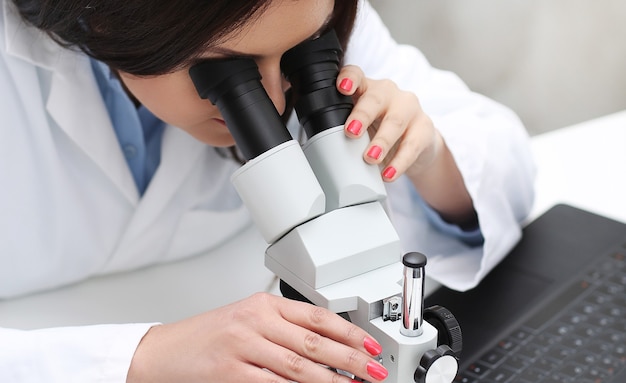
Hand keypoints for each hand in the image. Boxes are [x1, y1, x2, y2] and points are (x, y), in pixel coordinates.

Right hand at [127, 293, 387, 382]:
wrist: (163, 352)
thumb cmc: (207, 336)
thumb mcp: (247, 319)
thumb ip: (283, 327)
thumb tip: (327, 346)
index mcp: (263, 304)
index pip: (316, 316)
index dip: (348, 332)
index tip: (370, 346)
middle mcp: (254, 322)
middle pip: (313, 342)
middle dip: (350, 359)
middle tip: (374, 371)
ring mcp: (242, 347)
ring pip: (298, 366)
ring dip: (331, 380)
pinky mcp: (230, 373)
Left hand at [337, 66, 475, 226]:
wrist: (416, 144)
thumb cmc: (380, 131)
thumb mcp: (361, 126)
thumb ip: (343, 128)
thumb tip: (320, 150)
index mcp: (367, 89)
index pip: (356, 75)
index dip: (349, 79)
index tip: (341, 88)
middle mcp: (389, 93)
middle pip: (375, 99)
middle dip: (362, 115)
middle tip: (351, 132)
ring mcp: (409, 108)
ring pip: (395, 122)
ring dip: (381, 141)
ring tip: (370, 158)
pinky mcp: (425, 128)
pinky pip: (412, 145)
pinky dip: (399, 162)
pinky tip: (388, 173)